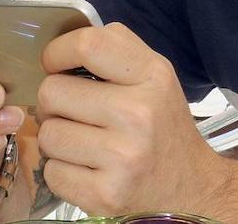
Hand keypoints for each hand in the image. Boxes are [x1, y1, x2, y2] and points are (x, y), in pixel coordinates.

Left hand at [34, 23, 226, 215]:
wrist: (190, 187)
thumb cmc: (162, 125)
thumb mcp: (155, 76)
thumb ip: (116, 49)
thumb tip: (61, 44)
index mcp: (152, 76)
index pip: (88, 45)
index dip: (57, 52)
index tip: (54, 64)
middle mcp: (139, 114)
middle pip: (52, 92)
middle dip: (54, 103)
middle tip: (74, 112)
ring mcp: (122, 157)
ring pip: (47, 135)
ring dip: (57, 138)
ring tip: (83, 142)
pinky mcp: (106, 194)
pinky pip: (52, 172)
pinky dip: (62, 170)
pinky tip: (87, 168)